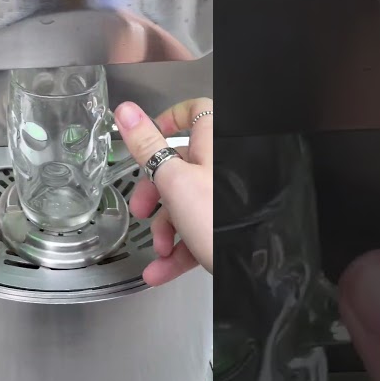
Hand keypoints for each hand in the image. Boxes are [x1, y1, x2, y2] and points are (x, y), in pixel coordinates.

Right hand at [112, 98, 212, 284]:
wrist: (254, 268)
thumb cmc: (218, 219)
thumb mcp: (172, 180)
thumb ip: (146, 146)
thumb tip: (125, 111)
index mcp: (212, 144)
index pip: (194, 112)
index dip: (169, 121)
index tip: (147, 140)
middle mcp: (220, 167)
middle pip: (180, 166)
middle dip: (154, 193)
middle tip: (141, 209)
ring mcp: (224, 198)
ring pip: (186, 204)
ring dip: (164, 229)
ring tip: (159, 249)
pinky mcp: (226, 226)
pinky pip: (197, 232)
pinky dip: (178, 250)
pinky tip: (161, 270)